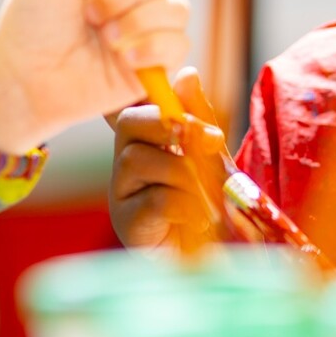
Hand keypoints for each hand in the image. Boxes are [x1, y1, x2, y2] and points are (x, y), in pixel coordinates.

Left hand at [0, 0, 191, 153]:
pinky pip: (180, 44)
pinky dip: (152, 48)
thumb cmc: (31, 25)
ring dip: (134, 23)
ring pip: (175, 8)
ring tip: (104, 40)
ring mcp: (145, 32)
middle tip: (86, 15)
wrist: (23, 79)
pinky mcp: (154, 65)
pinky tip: (122, 59)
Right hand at [108, 68, 230, 252]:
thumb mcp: (211, 157)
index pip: (138, 106)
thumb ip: (198, 119)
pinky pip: (155, 200)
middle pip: (129, 124)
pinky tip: (199, 220)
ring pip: (141, 160)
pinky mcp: (126, 224)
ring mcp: (120, 194)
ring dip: (187, 174)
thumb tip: (186, 74)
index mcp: (144, 142)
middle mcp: (124, 164)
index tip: (211, 126)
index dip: (168, 106)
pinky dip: (186, 206)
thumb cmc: (205, 207)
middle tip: (215, 143)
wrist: (206, 262)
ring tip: (210, 197)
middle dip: (174, 127)